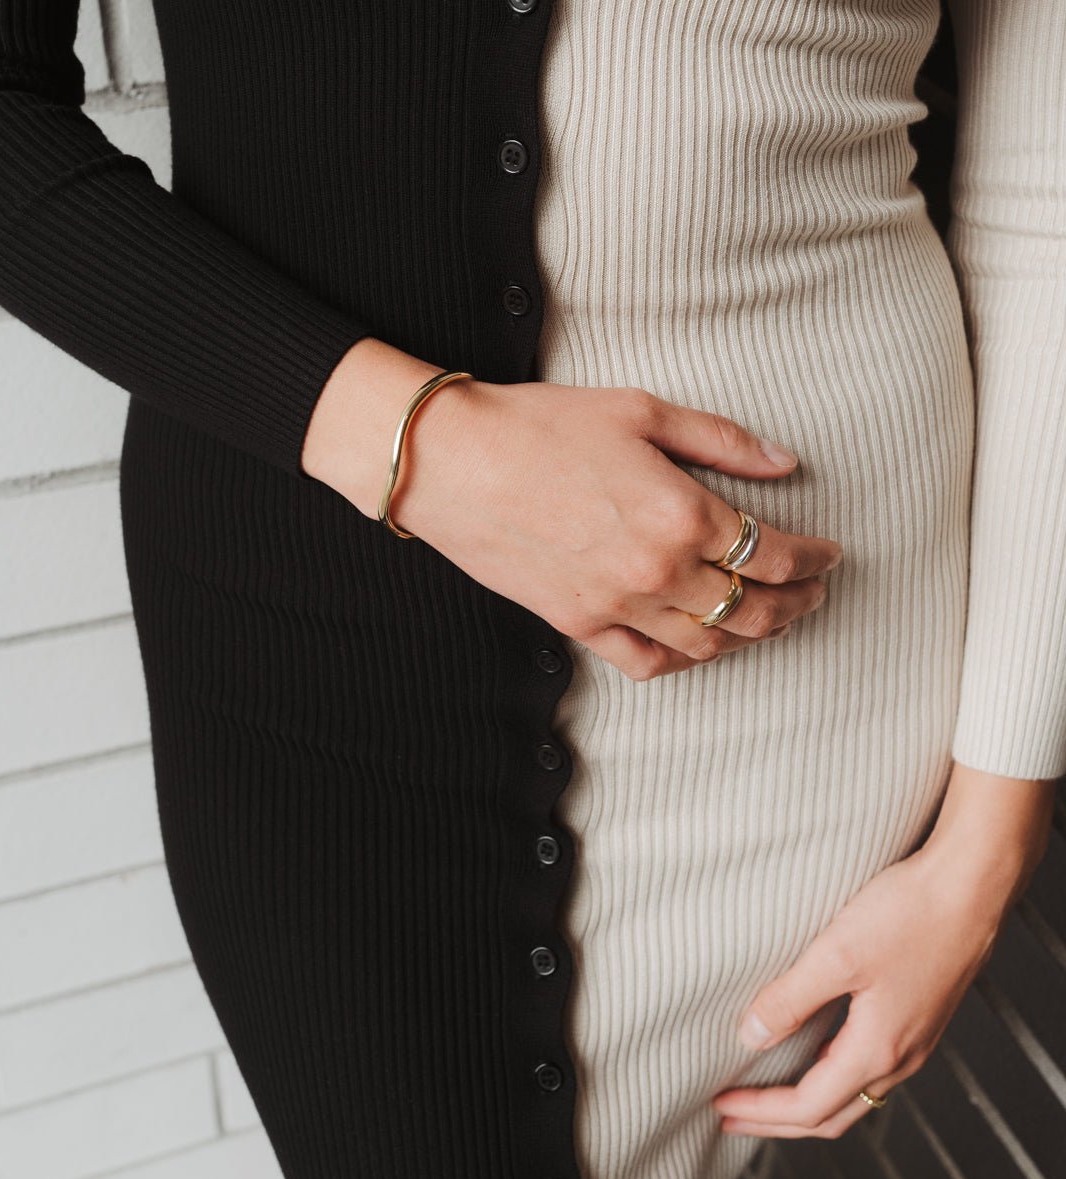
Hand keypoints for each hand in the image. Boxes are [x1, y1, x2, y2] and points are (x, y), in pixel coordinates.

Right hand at [328, 348, 842, 680]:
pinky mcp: (580, 624)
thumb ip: (721, 442)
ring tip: (769, 618)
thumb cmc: (543, 425)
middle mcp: (658, 570)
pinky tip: (700, 643)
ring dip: (752, 635)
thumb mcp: (641, 411)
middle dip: (797, 602)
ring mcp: (617, 605)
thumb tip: (786, 463)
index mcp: (682, 513)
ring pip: (709, 644)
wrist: (455, 463)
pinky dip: (687, 659)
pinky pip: (649, 662)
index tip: (829, 553)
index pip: (774, 552)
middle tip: (815, 591)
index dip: (814, 557)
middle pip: (753, 607)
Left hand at [709, 764, 1054, 1138]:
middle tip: (731, 1118)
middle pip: (831, 1114)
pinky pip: (867, 1068)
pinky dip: (829, 1076)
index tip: (720, 1105)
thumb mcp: (836, 955)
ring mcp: (911, 1040)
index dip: (761, 1111)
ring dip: (804, 1102)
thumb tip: (750, 1036)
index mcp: (877, 1049)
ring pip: (852, 1095)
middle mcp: (900, 1057)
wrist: (969, 887)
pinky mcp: (915, 1017)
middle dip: (778, 1122)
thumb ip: (791, 999)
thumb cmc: (910, 915)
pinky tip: (809, 1053)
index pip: (809, 1105)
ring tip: (764, 1095)